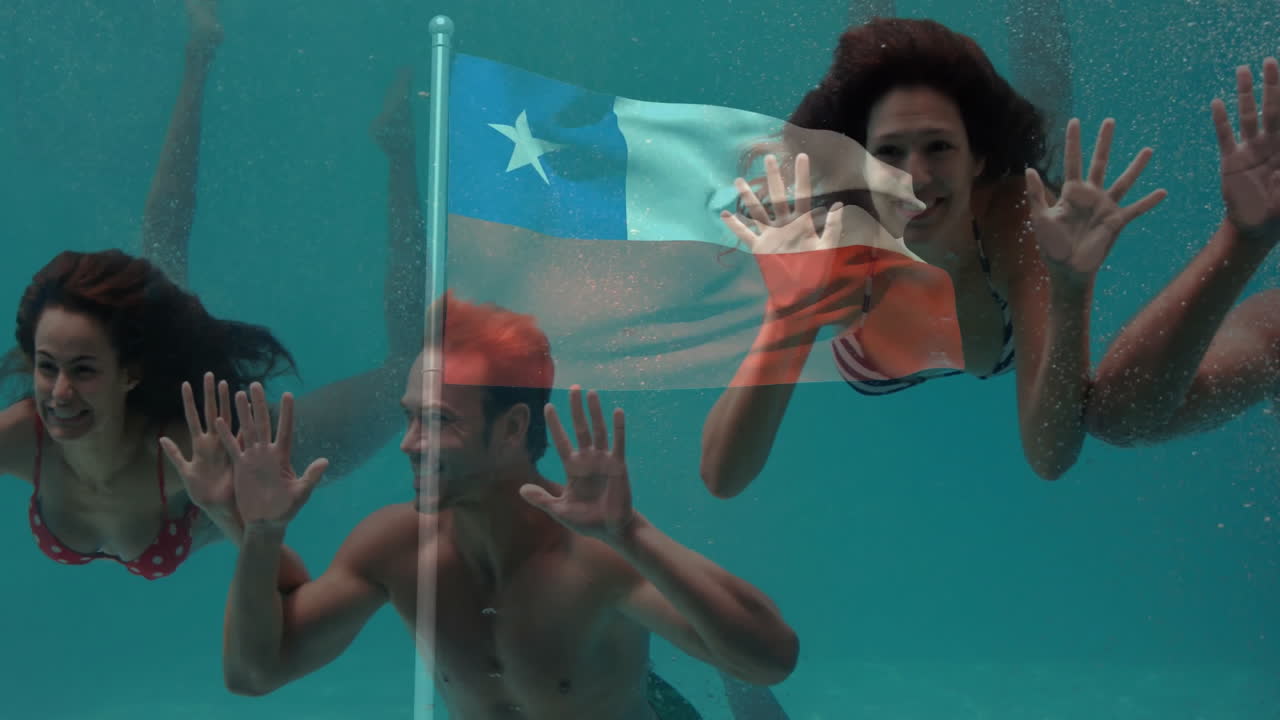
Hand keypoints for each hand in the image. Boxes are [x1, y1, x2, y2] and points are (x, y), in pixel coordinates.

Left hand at [160, 372, 238, 515]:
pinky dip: (240, 422)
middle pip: (210, 413)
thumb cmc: (202, 493)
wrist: (219, 507)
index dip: (190, 401)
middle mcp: (212, 442)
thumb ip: (174, 455)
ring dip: (224, 402)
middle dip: (209, 394)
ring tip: (225, 384)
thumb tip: (161, 437)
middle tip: (209, 374)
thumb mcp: (184, 473)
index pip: (193, 418)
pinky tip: (245, 409)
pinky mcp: (236, 455)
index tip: (186, 383)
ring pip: (224, 419)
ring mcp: (225, 446)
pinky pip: (238, 435)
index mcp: (199, 445)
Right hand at [215, 383, 327, 529]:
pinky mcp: (240, 467)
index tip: (288, 394)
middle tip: (256, 384)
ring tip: (238, 393)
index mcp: (282, 457)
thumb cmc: (286, 510)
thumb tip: (325, 461)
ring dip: (243, 413)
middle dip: (260, 404)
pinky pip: (232, 447)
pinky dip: (227, 435)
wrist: (266, 523)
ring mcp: (253, 458)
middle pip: (264, 424)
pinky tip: (219, 420)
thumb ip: (311, 476)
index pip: (285, 429)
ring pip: (247, 430)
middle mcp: (267, 453)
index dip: (286, 413)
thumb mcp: (301, 493)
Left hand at [519, 386, 634, 541]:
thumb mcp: (560, 510)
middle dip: (576, 409)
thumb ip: (542, 499)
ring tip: (591, 393)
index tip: (548, 406)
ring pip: (598, 430)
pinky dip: (618, 427)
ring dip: (594, 412)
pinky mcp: (618, 465)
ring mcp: (604, 460)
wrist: (612, 530)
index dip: (555, 424)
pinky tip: (617, 411)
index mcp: (573, 468)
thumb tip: (520, 489)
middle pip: (580, 428)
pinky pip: (618, 443)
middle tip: (573, 388)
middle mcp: (588, 460)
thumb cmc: (588, 521)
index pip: (561, 441)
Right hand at [721, 154, 856, 311]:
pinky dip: (735, 226)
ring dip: (749, 197)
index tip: (801, 156)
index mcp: (803, 224)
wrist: (801, 295)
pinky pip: (745, 234)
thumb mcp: (827, 249)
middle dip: (773, 178)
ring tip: (739, 181)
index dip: (802, 176)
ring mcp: (771, 236)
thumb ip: (832, 228)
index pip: (802, 194)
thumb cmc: (816, 273)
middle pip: (777, 197)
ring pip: (758, 211)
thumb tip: (838, 204)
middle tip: (769, 158)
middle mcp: (785, 226)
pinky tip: (725, 214)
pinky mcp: (760, 248)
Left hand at [1025, 118, 1166, 285]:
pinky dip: (1148, 202)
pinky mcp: (1116, 222)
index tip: (1075, 121)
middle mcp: (1090, 195)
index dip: (1073, 142)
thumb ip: (1036, 195)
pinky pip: (1135, 209)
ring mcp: (1105, 207)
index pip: (1072, 161)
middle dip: (1104, 143)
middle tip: (1110, 120)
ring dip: (1135, 167)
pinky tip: (1163, 192)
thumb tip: (1029, 169)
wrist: (1066, 269)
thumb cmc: (1051, 245)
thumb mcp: (1039, 218)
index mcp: (1070, 193)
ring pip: (1123, 181)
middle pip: (1099, 163)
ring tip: (1147, 150)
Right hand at [1214, 57, 1279, 240]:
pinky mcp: (1230, 161)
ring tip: (1242, 71)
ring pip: (1247, 116)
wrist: (1255, 227)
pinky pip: (1225, 137)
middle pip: (1271, 108)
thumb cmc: (1278, 213)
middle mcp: (1270, 144)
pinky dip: (1221, 120)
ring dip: (1245, 94)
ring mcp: (1249, 150)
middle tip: (1270, 61)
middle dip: (1272, 85)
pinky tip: (1217, 103)